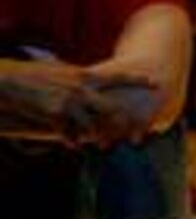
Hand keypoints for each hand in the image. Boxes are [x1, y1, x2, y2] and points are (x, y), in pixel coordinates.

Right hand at [0, 63, 151, 146]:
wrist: (8, 81)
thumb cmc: (33, 75)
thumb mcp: (60, 72)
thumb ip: (79, 81)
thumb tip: (90, 86)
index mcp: (85, 76)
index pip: (119, 77)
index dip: (139, 80)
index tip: (158, 83)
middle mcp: (81, 89)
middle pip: (113, 110)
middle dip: (124, 125)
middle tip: (135, 138)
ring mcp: (69, 102)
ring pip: (93, 127)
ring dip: (97, 138)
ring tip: (103, 146)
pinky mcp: (55, 115)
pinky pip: (71, 135)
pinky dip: (73, 141)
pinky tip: (74, 145)